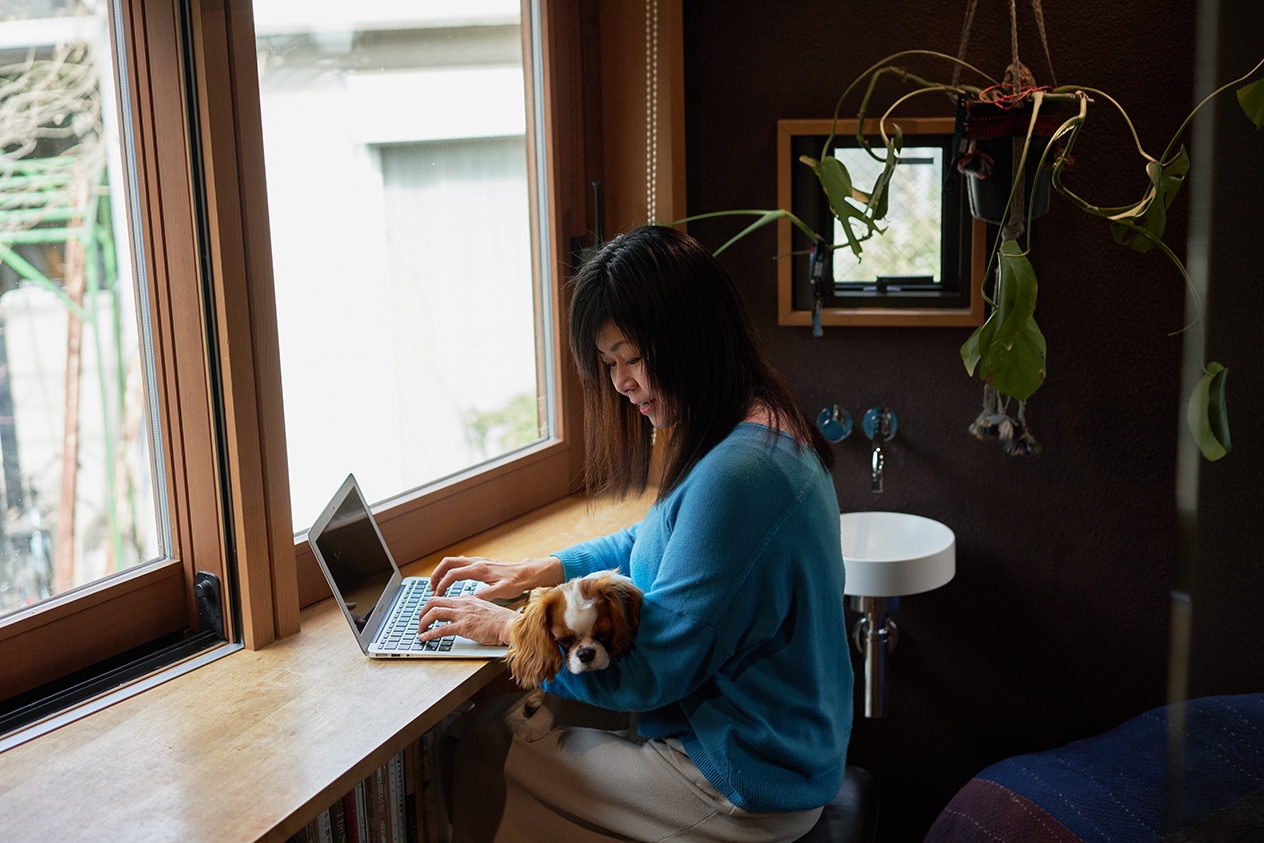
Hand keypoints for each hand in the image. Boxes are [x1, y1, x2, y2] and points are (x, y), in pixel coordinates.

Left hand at [417, 596, 518, 645]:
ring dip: (423, 622)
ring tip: (420, 630)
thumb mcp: (483, 607)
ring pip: (433, 613)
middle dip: (422, 611)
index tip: (427, 613)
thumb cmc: (499, 620)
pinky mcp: (464, 627)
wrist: (509, 625)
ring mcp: (462, 615)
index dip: (431, 606)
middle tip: (419, 621)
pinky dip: (429, 634)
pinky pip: (441, 629)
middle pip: (433, 602)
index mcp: (466, 598)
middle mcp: (462, 604)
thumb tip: (462, 612)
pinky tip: (425, 638)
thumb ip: (471, 607)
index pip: (443, 598)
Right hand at [429, 555, 563, 602]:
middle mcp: (476, 562)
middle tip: (430, 588)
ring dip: (442, 572)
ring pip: (453, 561)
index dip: (442, 585)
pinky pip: (460, 563)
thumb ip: (485, 595)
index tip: (436, 595)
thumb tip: (469, 601)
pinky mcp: (481, 563)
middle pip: (448, 563)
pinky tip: (452, 581)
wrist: (528, 572)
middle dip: (436, 574)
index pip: (453, 574)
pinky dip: (451, 571)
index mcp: (479, 569)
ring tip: (437, 585)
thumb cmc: (516, 582)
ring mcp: (478, 561)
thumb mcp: (502, 591)